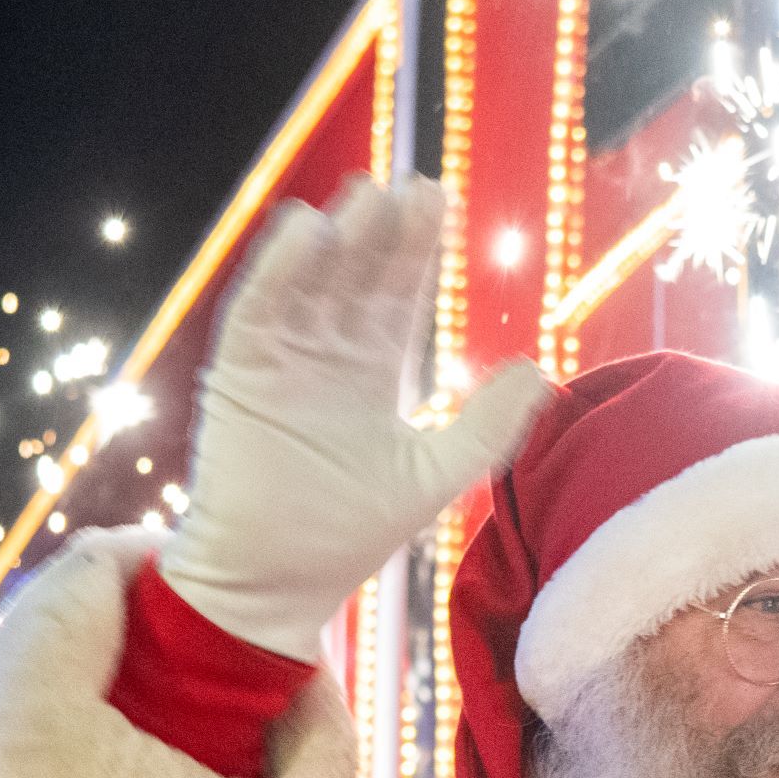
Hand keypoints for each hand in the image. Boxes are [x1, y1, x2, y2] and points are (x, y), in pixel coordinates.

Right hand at [159, 176, 552, 660]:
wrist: (275, 586)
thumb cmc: (348, 537)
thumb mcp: (435, 475)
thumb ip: (488, 427)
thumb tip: (541, 369)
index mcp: (368, 371)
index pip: (395, 293)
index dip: (415, 249)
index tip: (438, 200)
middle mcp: (323, 356)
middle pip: (356, 276)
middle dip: (383, 234)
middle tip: (414, 191)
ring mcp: (278, 361)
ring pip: (309, 282)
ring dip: (336, 241)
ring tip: (369, 199)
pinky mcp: (237, 375)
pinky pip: (256, 310)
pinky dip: (278, 271)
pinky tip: (306, 232)